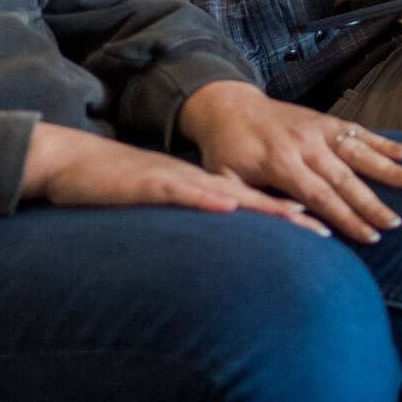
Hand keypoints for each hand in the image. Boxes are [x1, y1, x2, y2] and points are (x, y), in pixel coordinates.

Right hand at [20, 121, 318, 232]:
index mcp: (196, 188)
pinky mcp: (149, 184)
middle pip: (250, 199)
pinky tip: (229, 208)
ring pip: (227, 194)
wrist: (70, 163)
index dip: (285, 217)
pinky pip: (183, 191)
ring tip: (300, 222)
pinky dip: (208, 200)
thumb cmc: (109, 188)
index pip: (248, 204)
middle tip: (332, 233)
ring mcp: (173, 180)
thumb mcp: (154, 206)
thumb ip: (183, 217)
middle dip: (290, 216)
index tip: (322, 231)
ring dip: (263, 208)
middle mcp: (193, 181)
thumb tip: (210, 239)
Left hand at [179, 80, 401, 243]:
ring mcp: (316, 128)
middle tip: (396, 224)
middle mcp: (302, 143)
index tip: (369, 237)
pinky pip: (356, 130)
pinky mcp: (323, 120)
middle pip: (343, 177)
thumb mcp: (226, 180)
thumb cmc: (225, 152)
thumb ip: (256, 203)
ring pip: (356, 151)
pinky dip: (381, 142)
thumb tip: (293, 226)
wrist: (226, 106)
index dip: (345, 217)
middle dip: (370, 202)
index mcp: (279, 162)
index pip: (319, 195)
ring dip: (386, 168)